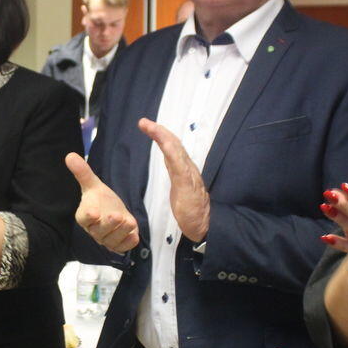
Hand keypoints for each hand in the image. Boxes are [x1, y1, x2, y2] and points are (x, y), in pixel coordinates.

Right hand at [66, 152, 138, 252]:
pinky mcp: (118, 244)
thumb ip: (83, 172)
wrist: (113, 211)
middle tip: (117, 215)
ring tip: (129, 222)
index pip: (84, 219)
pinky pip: (123, 247)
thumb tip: (70, 155)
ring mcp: (106, 239)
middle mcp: (94, 230)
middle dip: (109, 224)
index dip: (88, 216)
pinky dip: (129, 242)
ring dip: (121, 232)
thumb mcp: (94, 185)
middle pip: (99, 231)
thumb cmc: (101, 199)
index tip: (93, 211)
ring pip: (112, 240)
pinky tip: (134, 234)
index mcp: (85, 216)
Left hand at [138, 118, 208, 242]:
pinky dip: (171, 151)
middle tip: (143, 122)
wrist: (204, 225)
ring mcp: (187, 174)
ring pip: (175, 150)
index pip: (172, 147)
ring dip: (162, 136)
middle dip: (159, 131)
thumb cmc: (192, 210)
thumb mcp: (179, 189)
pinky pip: (178, 164)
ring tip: (149, 126)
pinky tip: (164, 143)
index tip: (147, 126)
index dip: (160, 135)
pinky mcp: (187, 184)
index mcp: (183, 169)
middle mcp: (187, 168)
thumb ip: (176, 175)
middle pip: (173, 144)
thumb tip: (170, 163)